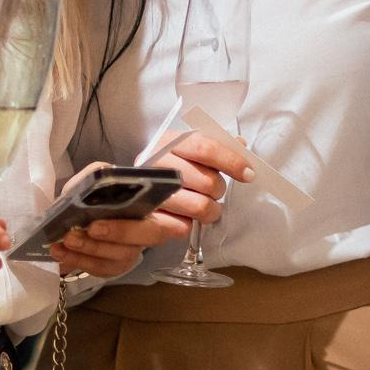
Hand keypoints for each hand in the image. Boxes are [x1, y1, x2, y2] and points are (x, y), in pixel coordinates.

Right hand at [50, 136, 251, 279]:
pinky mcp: (144, 218)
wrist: (121, 196)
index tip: (248, 173)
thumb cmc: (163, 172)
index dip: (231, 160)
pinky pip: (182, 227)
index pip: (204, 146)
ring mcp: (148, 191)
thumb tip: (240, 143)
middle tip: (215, 193)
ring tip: (207, 211)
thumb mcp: (185, 153)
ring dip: (210, 212)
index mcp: (167, 141)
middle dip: (218, 190)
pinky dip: (189, 226)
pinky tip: (186, 221)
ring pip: (199, 206)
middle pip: (207, 180)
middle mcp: (155, 163)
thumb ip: (213, 146)